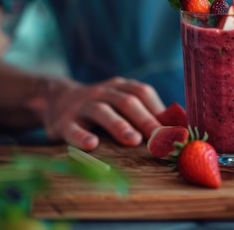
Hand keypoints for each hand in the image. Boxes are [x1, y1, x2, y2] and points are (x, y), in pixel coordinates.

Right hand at [41, 76, 165, 149]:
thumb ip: (145, 112)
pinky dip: (82, 136)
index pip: (143, 93)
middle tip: (160, 138)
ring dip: (119, 125)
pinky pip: (73, 128)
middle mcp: (103, 92)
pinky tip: (91, 145)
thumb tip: (179, 128)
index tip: (174, 130)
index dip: (159, 110)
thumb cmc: (100, 108)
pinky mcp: (63, 122)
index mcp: (120, 87)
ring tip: (133, 140)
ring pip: (102, 111)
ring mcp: (82, 105)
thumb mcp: (120, 104)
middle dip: (145, 119)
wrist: (54, 100)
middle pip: (127, 101)